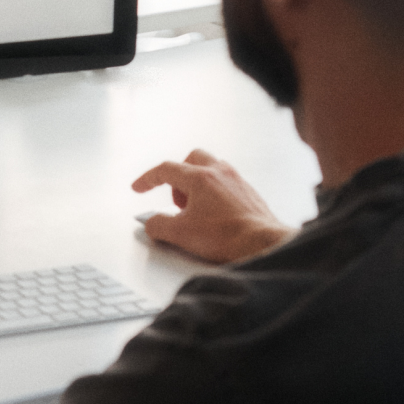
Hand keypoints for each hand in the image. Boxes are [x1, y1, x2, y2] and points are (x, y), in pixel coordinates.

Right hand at [132, 149, 291, 262]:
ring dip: (198, 183)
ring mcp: (237, 181)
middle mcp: (219, 173)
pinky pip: (227, 182)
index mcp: (199, 177)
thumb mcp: (181, 234)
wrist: (263, 244)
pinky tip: (216, 214)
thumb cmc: (227, 237)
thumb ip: (158, 226)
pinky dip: (215, 192)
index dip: (148, 179)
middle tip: (177, 201)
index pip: (165, 170)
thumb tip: (152, 224)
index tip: (139, 187)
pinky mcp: (250, 193)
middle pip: (191, 159)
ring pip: (211, 167)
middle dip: (178, 177)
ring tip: (196, 208)